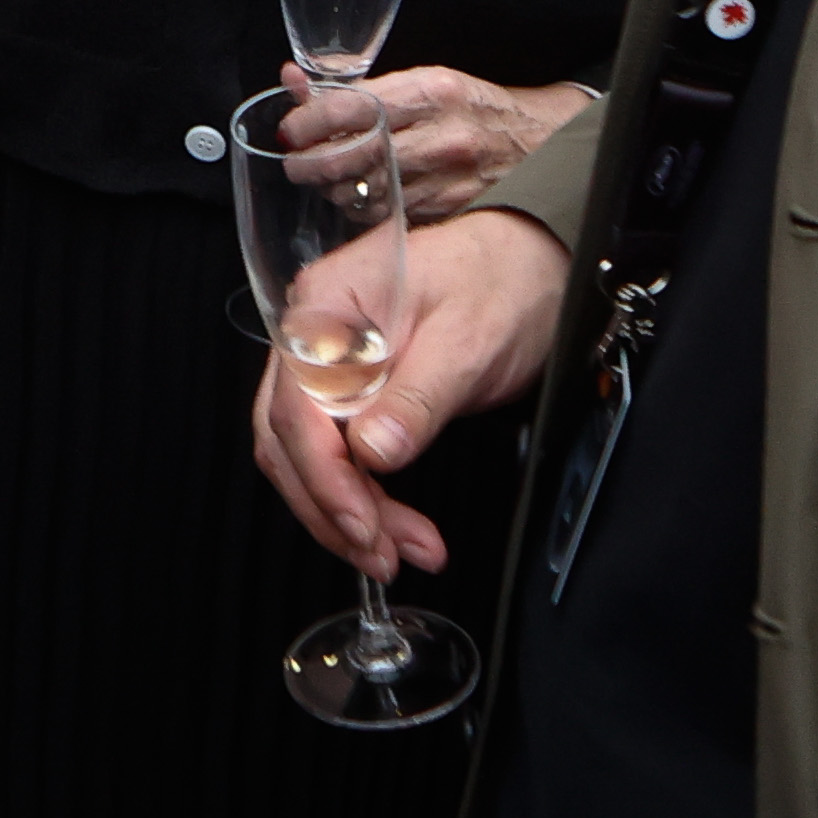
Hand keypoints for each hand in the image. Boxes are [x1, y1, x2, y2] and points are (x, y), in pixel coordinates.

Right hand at [251, 207, 567, 577]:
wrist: (529, 261)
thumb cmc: (501, 281)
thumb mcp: (469, 339)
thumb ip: (417, 396)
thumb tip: (372, 454)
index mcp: (324, 307)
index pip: (295, 405)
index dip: (324, 475)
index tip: (365, 525)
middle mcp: (309, 336)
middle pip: (288, 438)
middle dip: (332, 507)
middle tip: (384, 555)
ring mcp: (324, 367)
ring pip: (304, 455)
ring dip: (342, 513)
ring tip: (395, 555)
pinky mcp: (348, 393)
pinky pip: (333, 453)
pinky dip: (358, 498)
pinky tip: (392, 528)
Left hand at [279, 61, 584, 216]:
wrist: (539, 143)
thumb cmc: (473, 108)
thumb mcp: (425, 81)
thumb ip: (361, 86)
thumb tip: (296, 82)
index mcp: (430, 92)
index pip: (349, 107)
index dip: (308, 120)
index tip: (293, 128)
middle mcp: (438, 137)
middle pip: (349, 157)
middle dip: (310, 162)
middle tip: (298, 161)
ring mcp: (444, 179)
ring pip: (363, 193)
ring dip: (334, 188)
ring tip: (330, 177)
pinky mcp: (446, 212)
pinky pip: (386, 216)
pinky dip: (364, 208)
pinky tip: (361, 195)